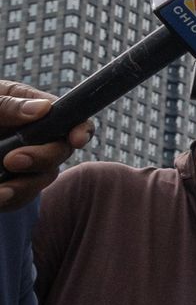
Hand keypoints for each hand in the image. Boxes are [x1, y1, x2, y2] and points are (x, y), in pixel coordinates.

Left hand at [0, 80, 91, 209]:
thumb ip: (7, 105)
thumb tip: (43, 109)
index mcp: (29, 109)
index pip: (68, 118)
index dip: (79, 128)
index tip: (76, 139)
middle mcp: (31, 137)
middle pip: (59, 152)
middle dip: (41, 158)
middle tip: (12, 160)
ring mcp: (20, 164)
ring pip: (41, 179)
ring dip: (22, 187)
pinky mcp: (6, 186)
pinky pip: (17, 198)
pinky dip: (7, 199)